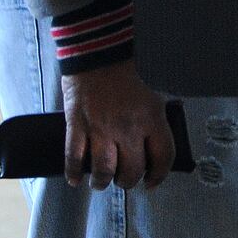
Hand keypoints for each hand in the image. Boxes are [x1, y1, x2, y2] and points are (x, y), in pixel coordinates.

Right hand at [61, 59, 174, 190]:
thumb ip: (153, 122)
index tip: (151, 182)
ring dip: (101, 182)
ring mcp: (101, 129)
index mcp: (151, 118)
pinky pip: (74, 160)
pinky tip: (76, 178)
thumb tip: (154, 147)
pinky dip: (74, 173)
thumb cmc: (126, 75)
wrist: (99, 54)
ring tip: (100, 182)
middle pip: (132, 171)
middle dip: (128, 181)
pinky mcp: (77, 127)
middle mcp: (128, 127)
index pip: (163, 156)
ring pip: (103, 172)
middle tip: (123, 180)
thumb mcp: (151, 97)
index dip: (159, 175)